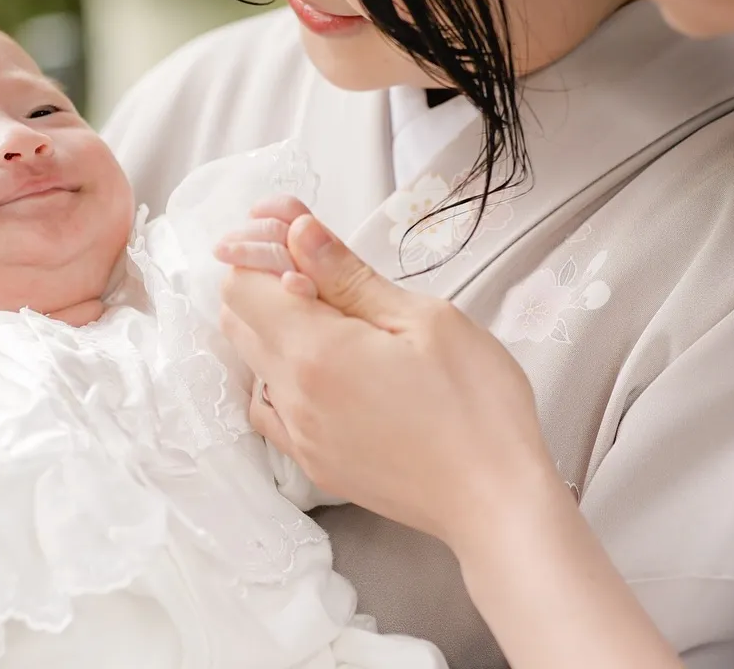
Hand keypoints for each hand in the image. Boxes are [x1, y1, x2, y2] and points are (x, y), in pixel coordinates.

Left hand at [217, 212, 557, 551]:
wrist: (496, 503)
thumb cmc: (476, 408)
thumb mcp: (423, 319)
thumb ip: (349, 276)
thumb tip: (299, 232)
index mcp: (315, 354)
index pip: (242, 285)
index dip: (263, 247)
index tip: (296, 231)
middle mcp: (292, 398)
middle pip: (237, 320)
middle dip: (264, 279)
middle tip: (316, 262)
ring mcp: (299, 436)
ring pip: (252, 363)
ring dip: (274, 327)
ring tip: (332, 314)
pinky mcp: (314, 463)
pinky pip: (270, 407)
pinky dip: (281, 375)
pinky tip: (324, 366)